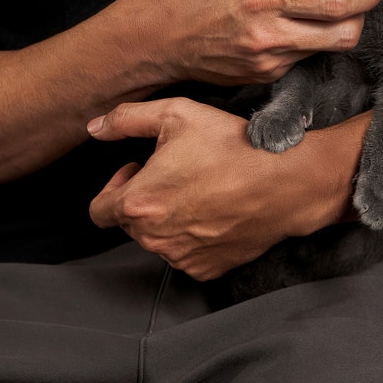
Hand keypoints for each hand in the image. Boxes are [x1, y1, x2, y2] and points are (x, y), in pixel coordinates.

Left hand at [86, 97, 353, 279]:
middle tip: (175, 173)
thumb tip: (94, 128)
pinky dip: (192, 237)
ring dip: (168, 218)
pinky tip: (214, 211)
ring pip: (158, 239)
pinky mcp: (206, 269)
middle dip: (144, 198)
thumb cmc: (233, 146)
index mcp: (137, 202)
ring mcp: (180, 257)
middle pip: (130, 223)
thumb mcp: (177, 113)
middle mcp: (153, 237)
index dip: (114, 186)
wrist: (287, 182)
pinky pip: (186, 254)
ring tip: (200, 190)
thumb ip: (126, 119)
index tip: (138, 170)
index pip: (98, 210)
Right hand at [141, 0, 382, 85]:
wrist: (160, 39)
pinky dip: (305, 43)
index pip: (334, 1)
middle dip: (361, 18)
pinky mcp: (264, 78)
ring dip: (335, 30)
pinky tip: (291, 30)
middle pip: (343, 35)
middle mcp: (269, 35)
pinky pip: (300, 59)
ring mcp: (268, 62)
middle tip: (361, 2)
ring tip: (325, 11)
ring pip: (325, 48)